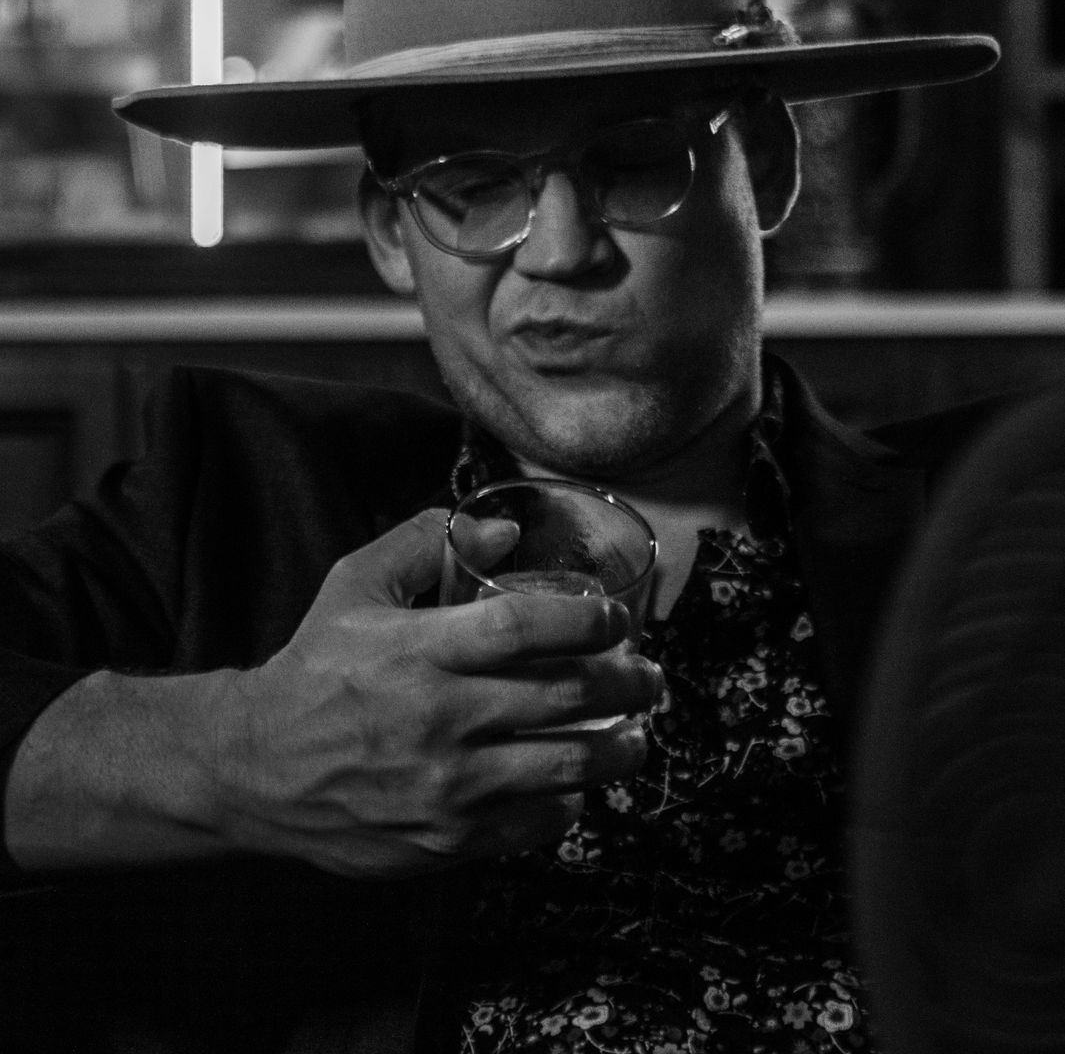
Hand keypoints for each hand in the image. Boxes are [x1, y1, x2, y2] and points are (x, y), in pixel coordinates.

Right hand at [211, 510, 662, 878]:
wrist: (257, 767)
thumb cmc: (315, 668)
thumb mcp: (354, 583)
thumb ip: (423, 541)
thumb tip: (503, 530)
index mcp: (420, 650)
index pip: (526, 628)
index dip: (587, 621)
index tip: (616, 619)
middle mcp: (440, 718)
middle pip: (564, 697)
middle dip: (627, 684)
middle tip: (650, 677)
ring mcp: (446, 785)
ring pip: (565, 767)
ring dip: (619, 750)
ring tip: (639, 736)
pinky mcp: (445, 839)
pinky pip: (532, 824)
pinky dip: (567, 804)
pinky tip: (575, 785)